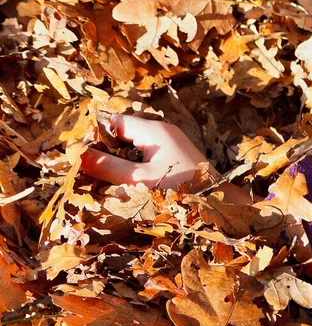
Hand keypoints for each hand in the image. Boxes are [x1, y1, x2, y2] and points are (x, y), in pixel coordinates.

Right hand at [79, 113, 209, 189]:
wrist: (222, 203)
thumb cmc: (182, 190)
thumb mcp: (139, 180)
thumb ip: (108, 167)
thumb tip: (76, 154)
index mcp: (154, 131)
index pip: (114, 122)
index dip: (95, 135)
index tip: (79, 153)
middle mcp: (163, 132)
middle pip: (124, 132)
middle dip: (105, 148)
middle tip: (88, 167)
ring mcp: (171, 144)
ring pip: (134, 145)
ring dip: (119, 158)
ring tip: (102, 175)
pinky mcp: (176, 156)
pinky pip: (146, 155)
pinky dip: (133, 164)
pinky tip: (126, 179)